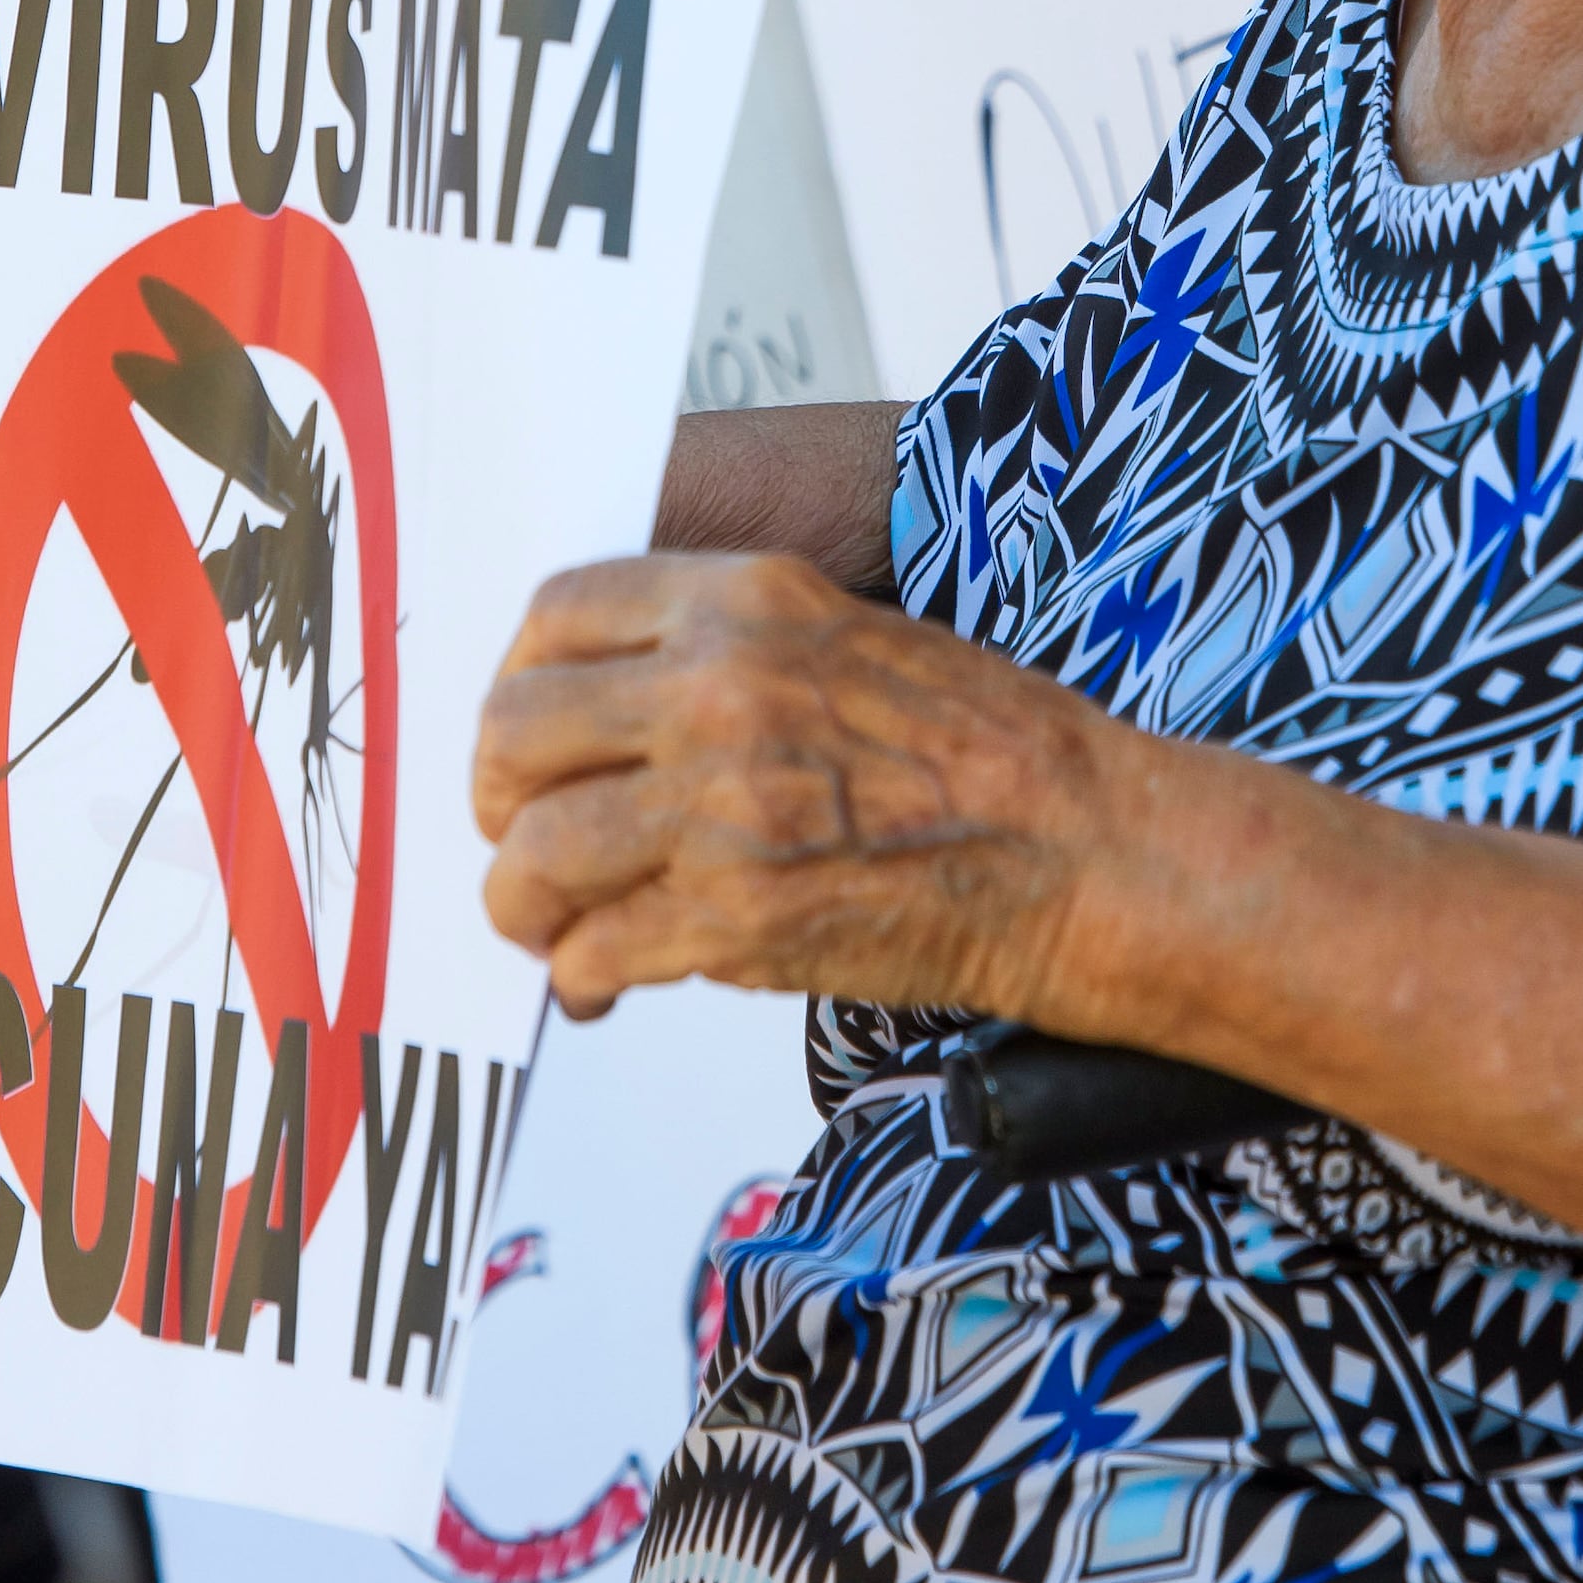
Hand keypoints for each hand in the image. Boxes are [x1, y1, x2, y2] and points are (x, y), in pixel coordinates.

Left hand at [472, 553, 1134, 1022]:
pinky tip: (607, 980)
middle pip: (513, 731)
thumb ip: (724, 657)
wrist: (1080, 849)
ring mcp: (723, 804)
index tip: (530, 737)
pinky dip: (581, 976)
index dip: (518, 685)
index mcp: (746, 602)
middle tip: (528, 842)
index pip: (555, 615)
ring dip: (526, 902)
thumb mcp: (846, 639)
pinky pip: (591, 950)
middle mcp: (720, 688)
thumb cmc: (986, 751)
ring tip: (558, 926)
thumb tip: (604, 720)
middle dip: (501, 801)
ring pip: (533, 851)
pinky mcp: (737, 918)